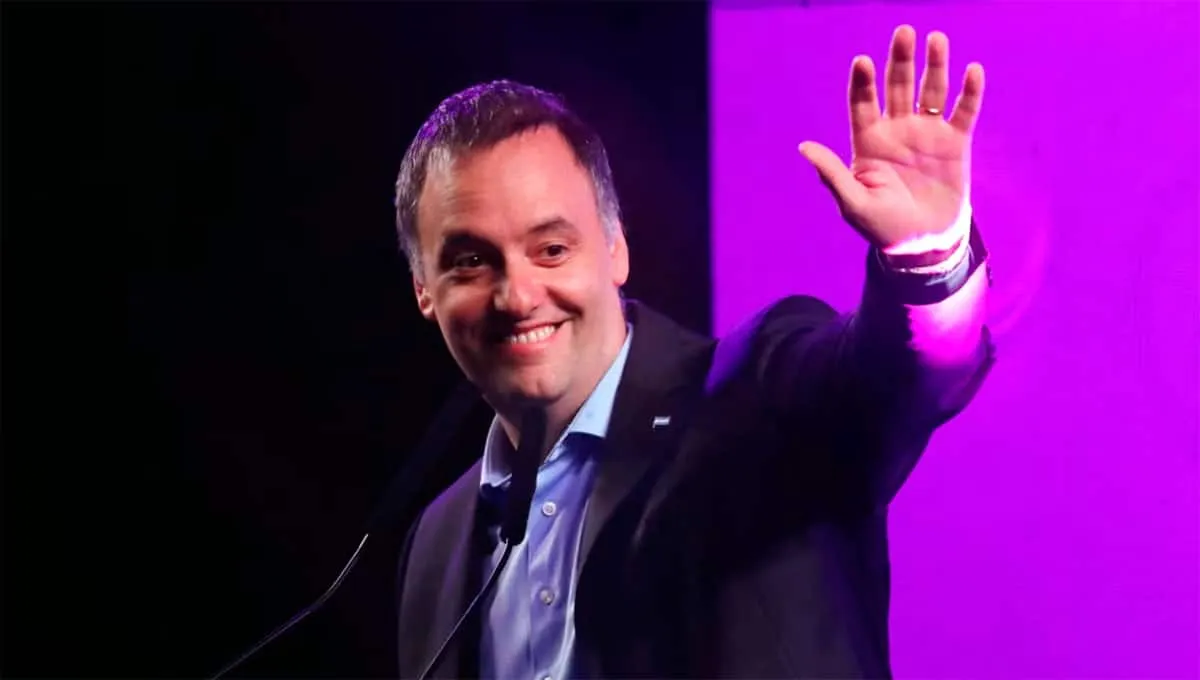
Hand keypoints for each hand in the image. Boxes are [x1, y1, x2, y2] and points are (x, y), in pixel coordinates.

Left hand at [799, 25, 983, 253]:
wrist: (923, 245)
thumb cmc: (883, 226)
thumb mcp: (854, 203)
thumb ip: (832, 173)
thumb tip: (804, 147)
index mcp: (869, 142)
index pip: (863, 104)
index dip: (863, 83)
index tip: (862, 61)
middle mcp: (897, 130)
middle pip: (897, 86)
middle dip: (900, 60)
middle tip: (903, 32)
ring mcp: (927, 133)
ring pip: (931, 90)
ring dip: (934, 65)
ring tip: (935, 38)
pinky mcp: (956, 142)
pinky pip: (964, 111)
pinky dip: (969, 91)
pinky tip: (972, 70)